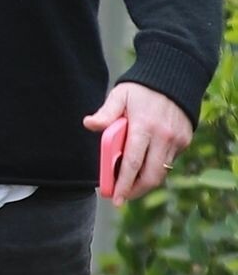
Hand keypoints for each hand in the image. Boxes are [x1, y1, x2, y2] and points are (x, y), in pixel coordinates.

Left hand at [82, 83, 192, 206]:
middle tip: (121, 197)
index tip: (114, 198)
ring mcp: (177, 140)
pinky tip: (143, 167)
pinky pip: (168, 162)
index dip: (123, 184)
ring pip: (161, 172)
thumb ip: (106, 113)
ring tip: (129, 185)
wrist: (175, 76)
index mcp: (144, 126)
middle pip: (150, 176)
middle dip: (135, 191)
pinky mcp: (185, 141)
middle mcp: (163, 136)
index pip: (132, 163)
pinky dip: (155, 168)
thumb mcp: (120, 95)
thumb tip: (89, 124)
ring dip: (145, 183)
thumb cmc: (141, 89)